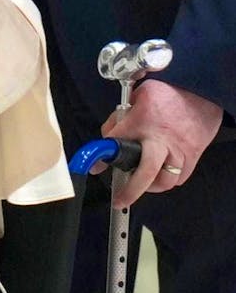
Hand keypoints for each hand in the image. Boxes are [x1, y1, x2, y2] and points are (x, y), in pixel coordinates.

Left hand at [94, 79, 222, 207]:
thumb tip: (107, 137)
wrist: (201, 92)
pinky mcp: (193, 155)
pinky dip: (167, 180)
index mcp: (142, 121)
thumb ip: (118, 118)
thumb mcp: (135, 97)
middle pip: (147, 171)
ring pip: (165, 180)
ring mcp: (179, 150)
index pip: (114, 141)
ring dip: (150, 187)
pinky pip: (180, 178)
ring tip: (140, 185)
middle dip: (132, 189)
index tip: (91, 167)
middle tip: (120, 199)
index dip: (100, 156)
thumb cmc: (168, 94)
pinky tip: (158, 176)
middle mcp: (161, 139)